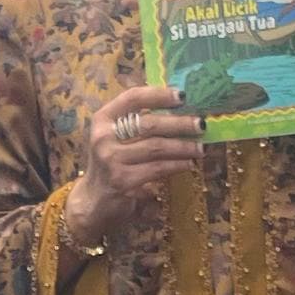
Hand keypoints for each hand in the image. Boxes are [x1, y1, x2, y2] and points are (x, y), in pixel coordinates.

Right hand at [68, 84, 204, 248]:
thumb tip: (179, 108)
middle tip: (200, 124)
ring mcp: (112, 159)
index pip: (132, 98)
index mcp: (103, 119)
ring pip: (157, 147)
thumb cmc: (111, 164)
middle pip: (149, 123)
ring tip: (200, 147)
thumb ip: (137, 123)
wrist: (93, 200)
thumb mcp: (116, 138)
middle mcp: (104, 137)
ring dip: (183, 147)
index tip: (182, 96)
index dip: (159, 94)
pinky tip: (188, 163)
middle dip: (180, 123)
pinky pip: (158, 168)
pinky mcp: (123, 180)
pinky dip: (177, 165)